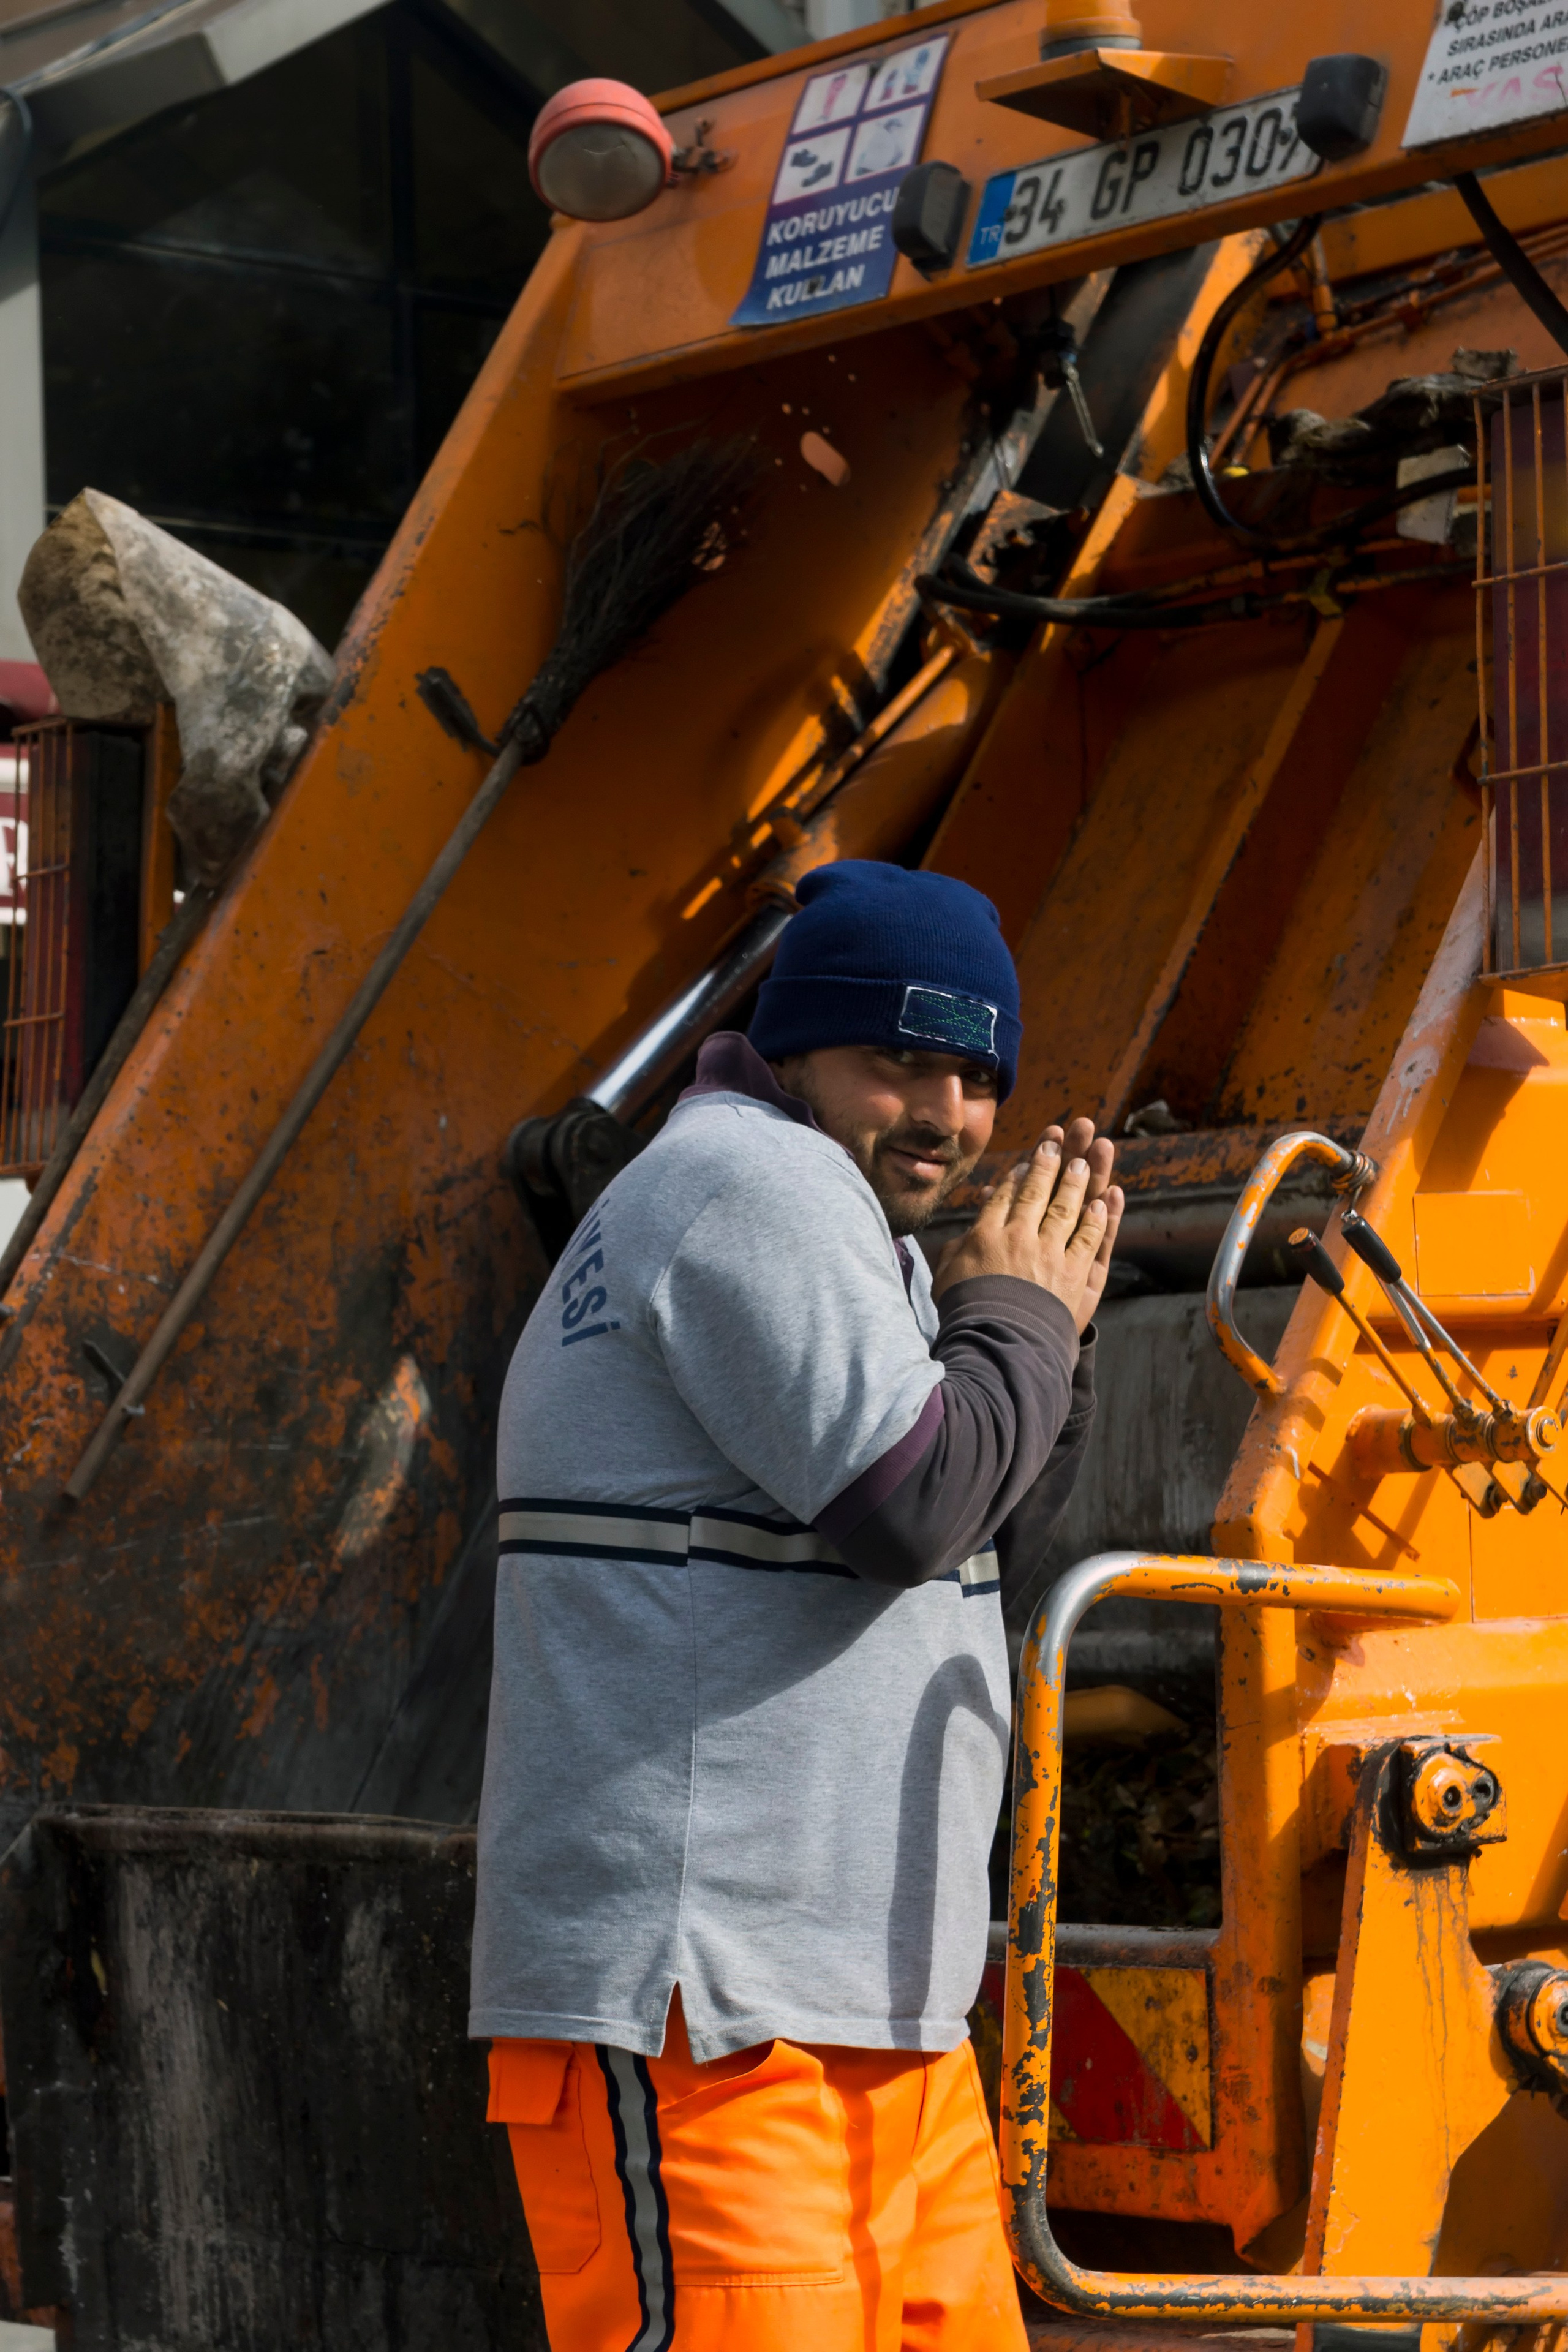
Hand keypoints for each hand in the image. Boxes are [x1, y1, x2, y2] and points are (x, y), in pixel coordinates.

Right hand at [931, 1116, 1123, 1333]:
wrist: (997, 1346)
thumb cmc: (966, 1315)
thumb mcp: (947, 1278)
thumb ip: (957, 1249)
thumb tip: (968, 1233)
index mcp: (987, 1236)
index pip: (1005, 1197)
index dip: (1018, 1175)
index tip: (1028, 1161)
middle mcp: (1021, 1238)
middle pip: (1038, 1191)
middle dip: (1050, 1161)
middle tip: (1060, 1138)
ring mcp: (1051, 1255)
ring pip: (1067, 1208)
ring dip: (1079, 1179)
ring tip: (1088, 1155)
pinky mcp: (1076, 1275)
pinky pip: (1090, 1239)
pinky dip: (1099, 1218)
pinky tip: (1104, 1199)